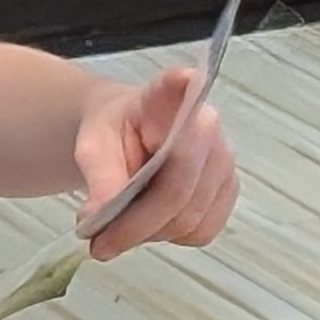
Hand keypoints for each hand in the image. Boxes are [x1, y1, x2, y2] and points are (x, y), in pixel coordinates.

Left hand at [72, 62, 239, 256]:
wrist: (125, 140)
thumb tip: (99, 214)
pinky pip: (201, 231)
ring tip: (114, 233)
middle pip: (179, 190)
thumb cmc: (111, 133)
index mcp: (172, 97)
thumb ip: (98, 175)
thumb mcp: (92, 146)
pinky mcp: (226, 193)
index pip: (183, 88)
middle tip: (97, 244)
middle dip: (135, 226)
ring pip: (190, 219)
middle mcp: (209, 127)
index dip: (186, 83)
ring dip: (147, 236)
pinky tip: (146, 225)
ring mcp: (224, 162)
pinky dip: (168, 238)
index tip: (186, 76)